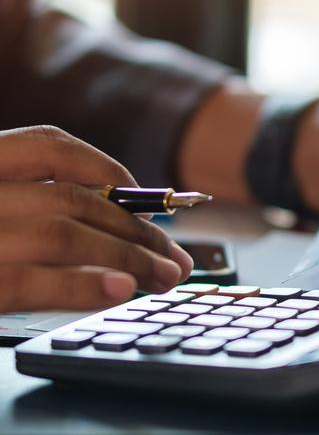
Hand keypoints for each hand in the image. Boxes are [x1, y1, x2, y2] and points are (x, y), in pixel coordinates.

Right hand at [0, 126, 192, 312]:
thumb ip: (39, 205)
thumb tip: (131, 220)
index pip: (47, 145)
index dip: (109, 172)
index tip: (151, 203)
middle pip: (71, 198)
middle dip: (137, 230)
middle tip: (175, 259)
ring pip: (62, 235)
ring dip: (126, 258)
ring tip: (163, 278)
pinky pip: (27, 283)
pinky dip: (82, 285)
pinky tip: (121, 290)